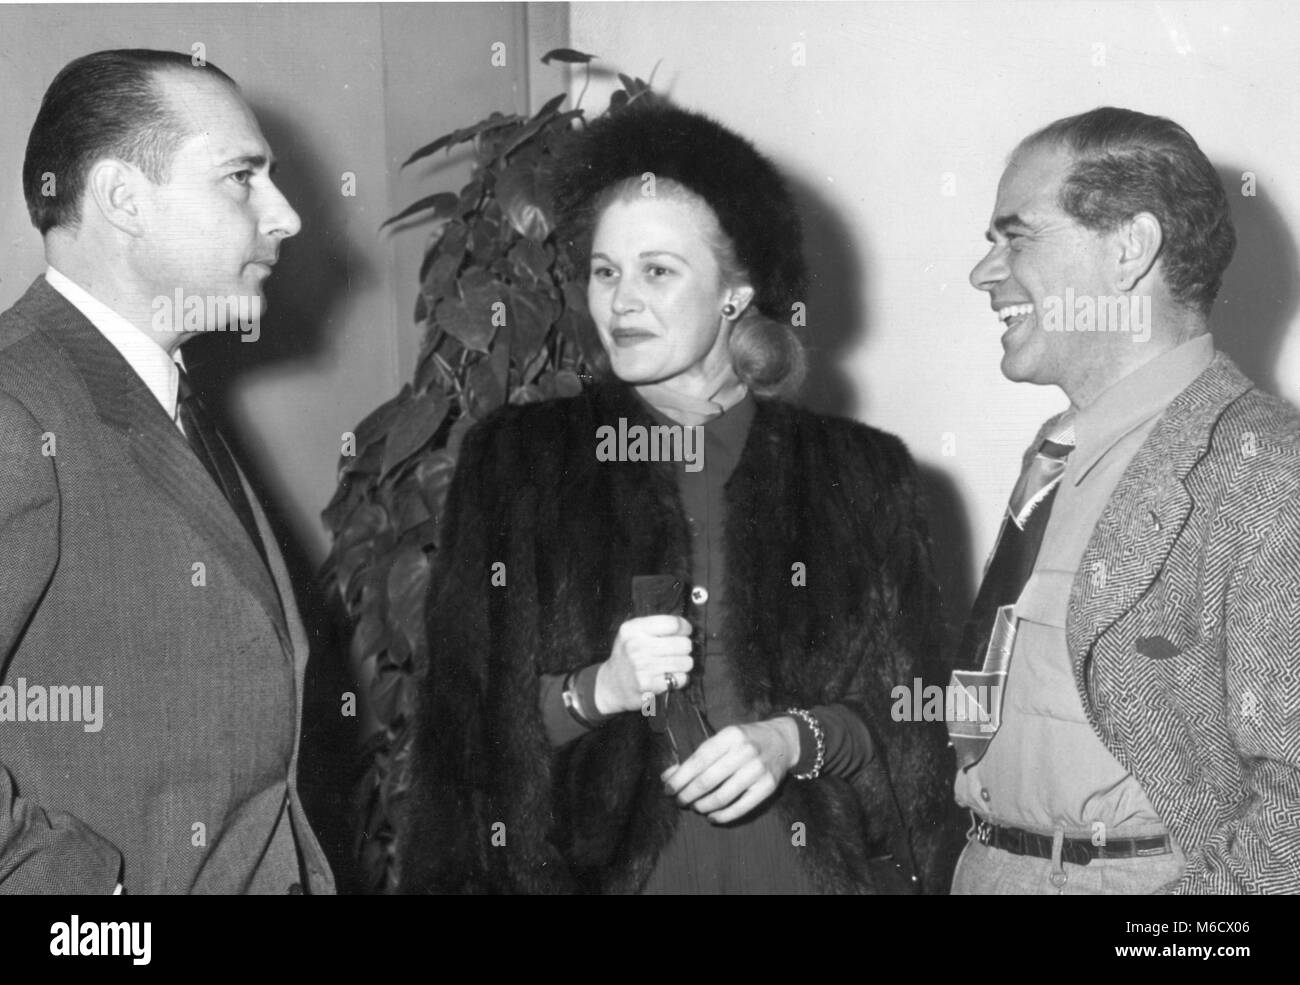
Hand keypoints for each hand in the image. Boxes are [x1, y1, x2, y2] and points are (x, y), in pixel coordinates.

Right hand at [593, 615, 693, 714]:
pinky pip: (680, 679)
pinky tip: (668, 677)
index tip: (684, 633)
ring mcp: (642, 666)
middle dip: (685, 649)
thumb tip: (687, 627)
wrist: (610, 685)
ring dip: (683, 665)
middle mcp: (636, 646)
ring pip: (685, 662)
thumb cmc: (628, 655)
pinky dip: (679, 679)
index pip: (673, 624)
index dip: (684, 628)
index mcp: (633, 629)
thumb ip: (656, 625)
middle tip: (676, 652)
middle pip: (683, 643)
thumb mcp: (633, 633)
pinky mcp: (648, 685)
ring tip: (672, 666)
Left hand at [660, 717, 799, 823]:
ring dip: (702, 806)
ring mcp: (758, 770)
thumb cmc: (744, 740)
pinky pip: (740, 808)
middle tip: (679, 801)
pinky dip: (722, 816)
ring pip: (722, 797)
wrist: (781, 740)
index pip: (698, 760)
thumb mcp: (722, 739)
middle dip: (687, 795)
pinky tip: (712, 816)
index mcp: (730, 736)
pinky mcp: (768, 787)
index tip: (668, 789)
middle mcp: (745, 752)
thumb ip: (697, 757)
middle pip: (707, 781)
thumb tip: (668, 777)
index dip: (680, 778)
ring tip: (694, 807)